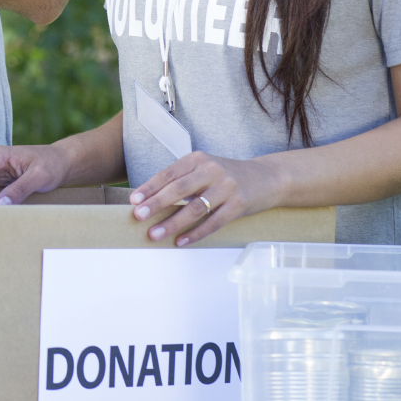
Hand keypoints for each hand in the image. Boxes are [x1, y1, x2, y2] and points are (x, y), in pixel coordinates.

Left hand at [129, 151, 281, 245]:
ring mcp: (227, 187)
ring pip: (194, 208)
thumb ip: (182, 180)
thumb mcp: (204, 169)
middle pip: (178, 189)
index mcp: (198, 159)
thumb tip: (150, 199)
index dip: (150, 188)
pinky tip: (180, 241)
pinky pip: (213, 222)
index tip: (134, 201)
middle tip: (138, 216)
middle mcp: (212, 170)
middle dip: (156, 204)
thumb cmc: (227, 176)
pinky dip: (195, 233)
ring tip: (154, 234)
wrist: (267, 178)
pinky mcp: (239, 204)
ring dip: (172, 223)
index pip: (169, 174)